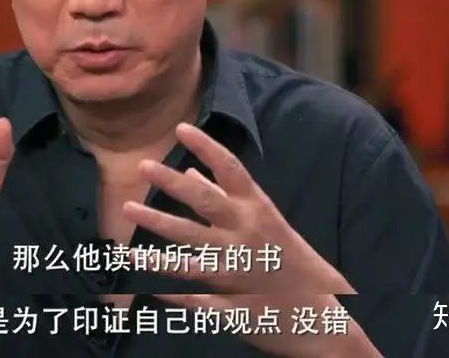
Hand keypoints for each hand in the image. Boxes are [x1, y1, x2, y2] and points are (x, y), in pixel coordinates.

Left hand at [123, 123, 377, 356]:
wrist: (321, 320)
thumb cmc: (292, 262)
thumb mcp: (267, 223)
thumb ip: (229, 198)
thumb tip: (193, 172)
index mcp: (259, 211)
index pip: (231, 170)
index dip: (206, 147)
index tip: (181, 128)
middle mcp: (246, 234)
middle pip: (203, 202)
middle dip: (171, 183)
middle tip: (142, 164)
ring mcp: (236, 270)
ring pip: (188, 246)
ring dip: (157, 226)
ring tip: (127, 208)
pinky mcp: (227, 304)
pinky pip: (189, 295)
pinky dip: (166, 285)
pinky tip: (141, 274)